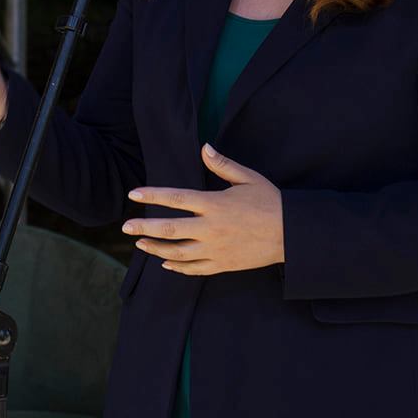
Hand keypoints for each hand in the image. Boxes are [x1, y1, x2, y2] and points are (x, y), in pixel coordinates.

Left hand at [122, 144, 284, 275]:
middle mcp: (211, 229)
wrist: (292, 235)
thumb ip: (223, 165)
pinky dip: (177, 267)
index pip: (177, 199)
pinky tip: (165, 263)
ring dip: (156, 249)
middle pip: (170, 230)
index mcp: (215, 204)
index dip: (153, 196)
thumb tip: (204, 147)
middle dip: (145, 228)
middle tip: (126, 227)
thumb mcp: (248, 178)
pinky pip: (194, 270)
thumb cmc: (271, 202)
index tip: (133, 194)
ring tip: (140, 244)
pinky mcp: (223, 265)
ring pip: (178, 253)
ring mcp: (216, 250)